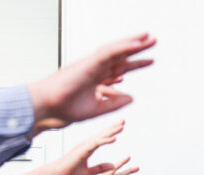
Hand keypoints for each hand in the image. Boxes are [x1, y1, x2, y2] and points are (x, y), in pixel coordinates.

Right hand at [28, 34, 156, 133]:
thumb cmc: (66, 108)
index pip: (120, 68)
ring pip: (117, 50)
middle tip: (154, 41)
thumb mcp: (96, 109)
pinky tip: (136, 44)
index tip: (150, 61)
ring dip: (133, 43)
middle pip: (121, 56)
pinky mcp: (90, 62)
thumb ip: (114, 103)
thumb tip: (132, 97)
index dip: (136, 64)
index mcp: (97, 78)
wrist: (50, 107)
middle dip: (138, 49)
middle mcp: (96, 68)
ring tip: (148, 37)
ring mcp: (93, 64)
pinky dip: (123, 47)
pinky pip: (110, 52)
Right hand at [49, 121, 124, 174]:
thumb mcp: (87, 172)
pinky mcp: (82, 151)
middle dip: (113, 127)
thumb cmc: (68, 174)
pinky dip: (105, 140)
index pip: (101, 139)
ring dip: (111, 131)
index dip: (110, 132)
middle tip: (123, 121)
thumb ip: (99, 168)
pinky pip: (96, 144)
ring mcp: (83, 146)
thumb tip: (112, 166)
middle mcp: (86, 145)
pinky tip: (114, 138)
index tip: (120, 127)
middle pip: (102, 134)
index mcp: (87, 149)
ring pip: (100, 137)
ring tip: (122, 125)